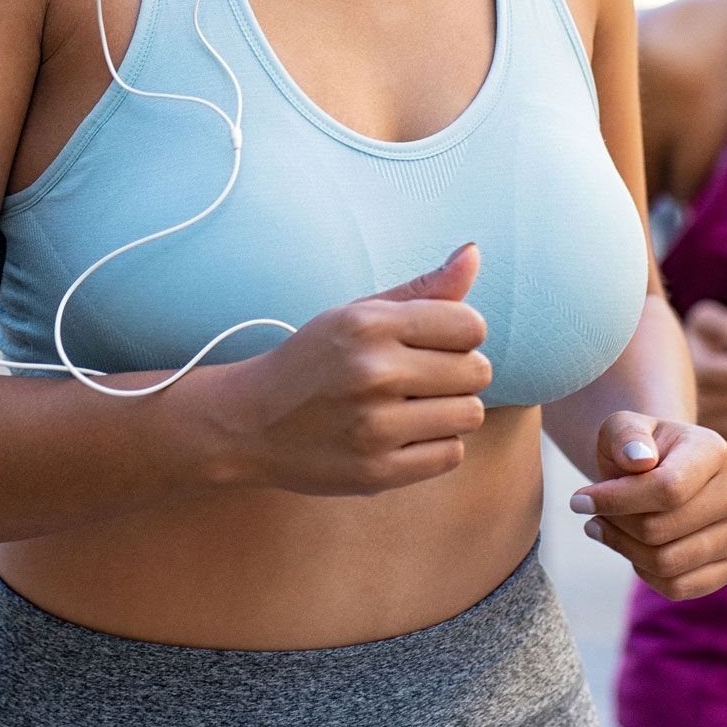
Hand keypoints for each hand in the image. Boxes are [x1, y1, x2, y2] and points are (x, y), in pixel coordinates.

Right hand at [206, 243, 492, 497]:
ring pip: (470, 414)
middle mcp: (373, 373)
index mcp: (369, 325)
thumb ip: (421, 289)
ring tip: (413, 407)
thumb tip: (473, 254)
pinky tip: (403, 435)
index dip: (460, 334)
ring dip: (450, 411)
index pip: (470, 325)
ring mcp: (374, 427)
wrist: (249, 422)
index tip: (434, 344)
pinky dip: (436, 445)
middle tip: (420, 378)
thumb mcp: (356, 314)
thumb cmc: (312, 362)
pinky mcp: (376, 472)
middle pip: (477, 371)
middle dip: (458, 374)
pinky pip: (451, 455)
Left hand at [571, 415, 726, 600]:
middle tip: (592, 514)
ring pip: (668, 563)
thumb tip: (639, 460)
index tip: (578, 499)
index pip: (667, 489)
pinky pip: (679, 588)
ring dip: (624, 548)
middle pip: (661, 530)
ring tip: (605, 528)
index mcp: (714, 451)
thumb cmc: (637, 448)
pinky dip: (644, 573)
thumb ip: (625, 434)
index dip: (616, 500)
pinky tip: (631, 549)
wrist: (660, 471)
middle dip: (615, 524)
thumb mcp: (621, 427)